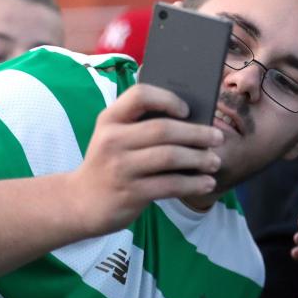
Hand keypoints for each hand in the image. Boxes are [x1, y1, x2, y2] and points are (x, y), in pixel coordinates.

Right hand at [69, 84, 223, 236]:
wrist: (80, 202)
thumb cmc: (112, 162)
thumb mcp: (117, 137)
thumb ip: (144, 124)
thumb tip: (197, 119)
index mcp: (110, 119)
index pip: (139, 96)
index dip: (167, 99)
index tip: (187, 110)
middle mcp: (112, 140)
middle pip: (163, 129)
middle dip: (197, 133)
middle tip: (218, 137)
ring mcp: (120, 168)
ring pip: (170, 157)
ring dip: (199, 159)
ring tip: (215, 162)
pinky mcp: (129, 193)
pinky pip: (169, 185)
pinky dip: (193, 183)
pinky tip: (207, 182)